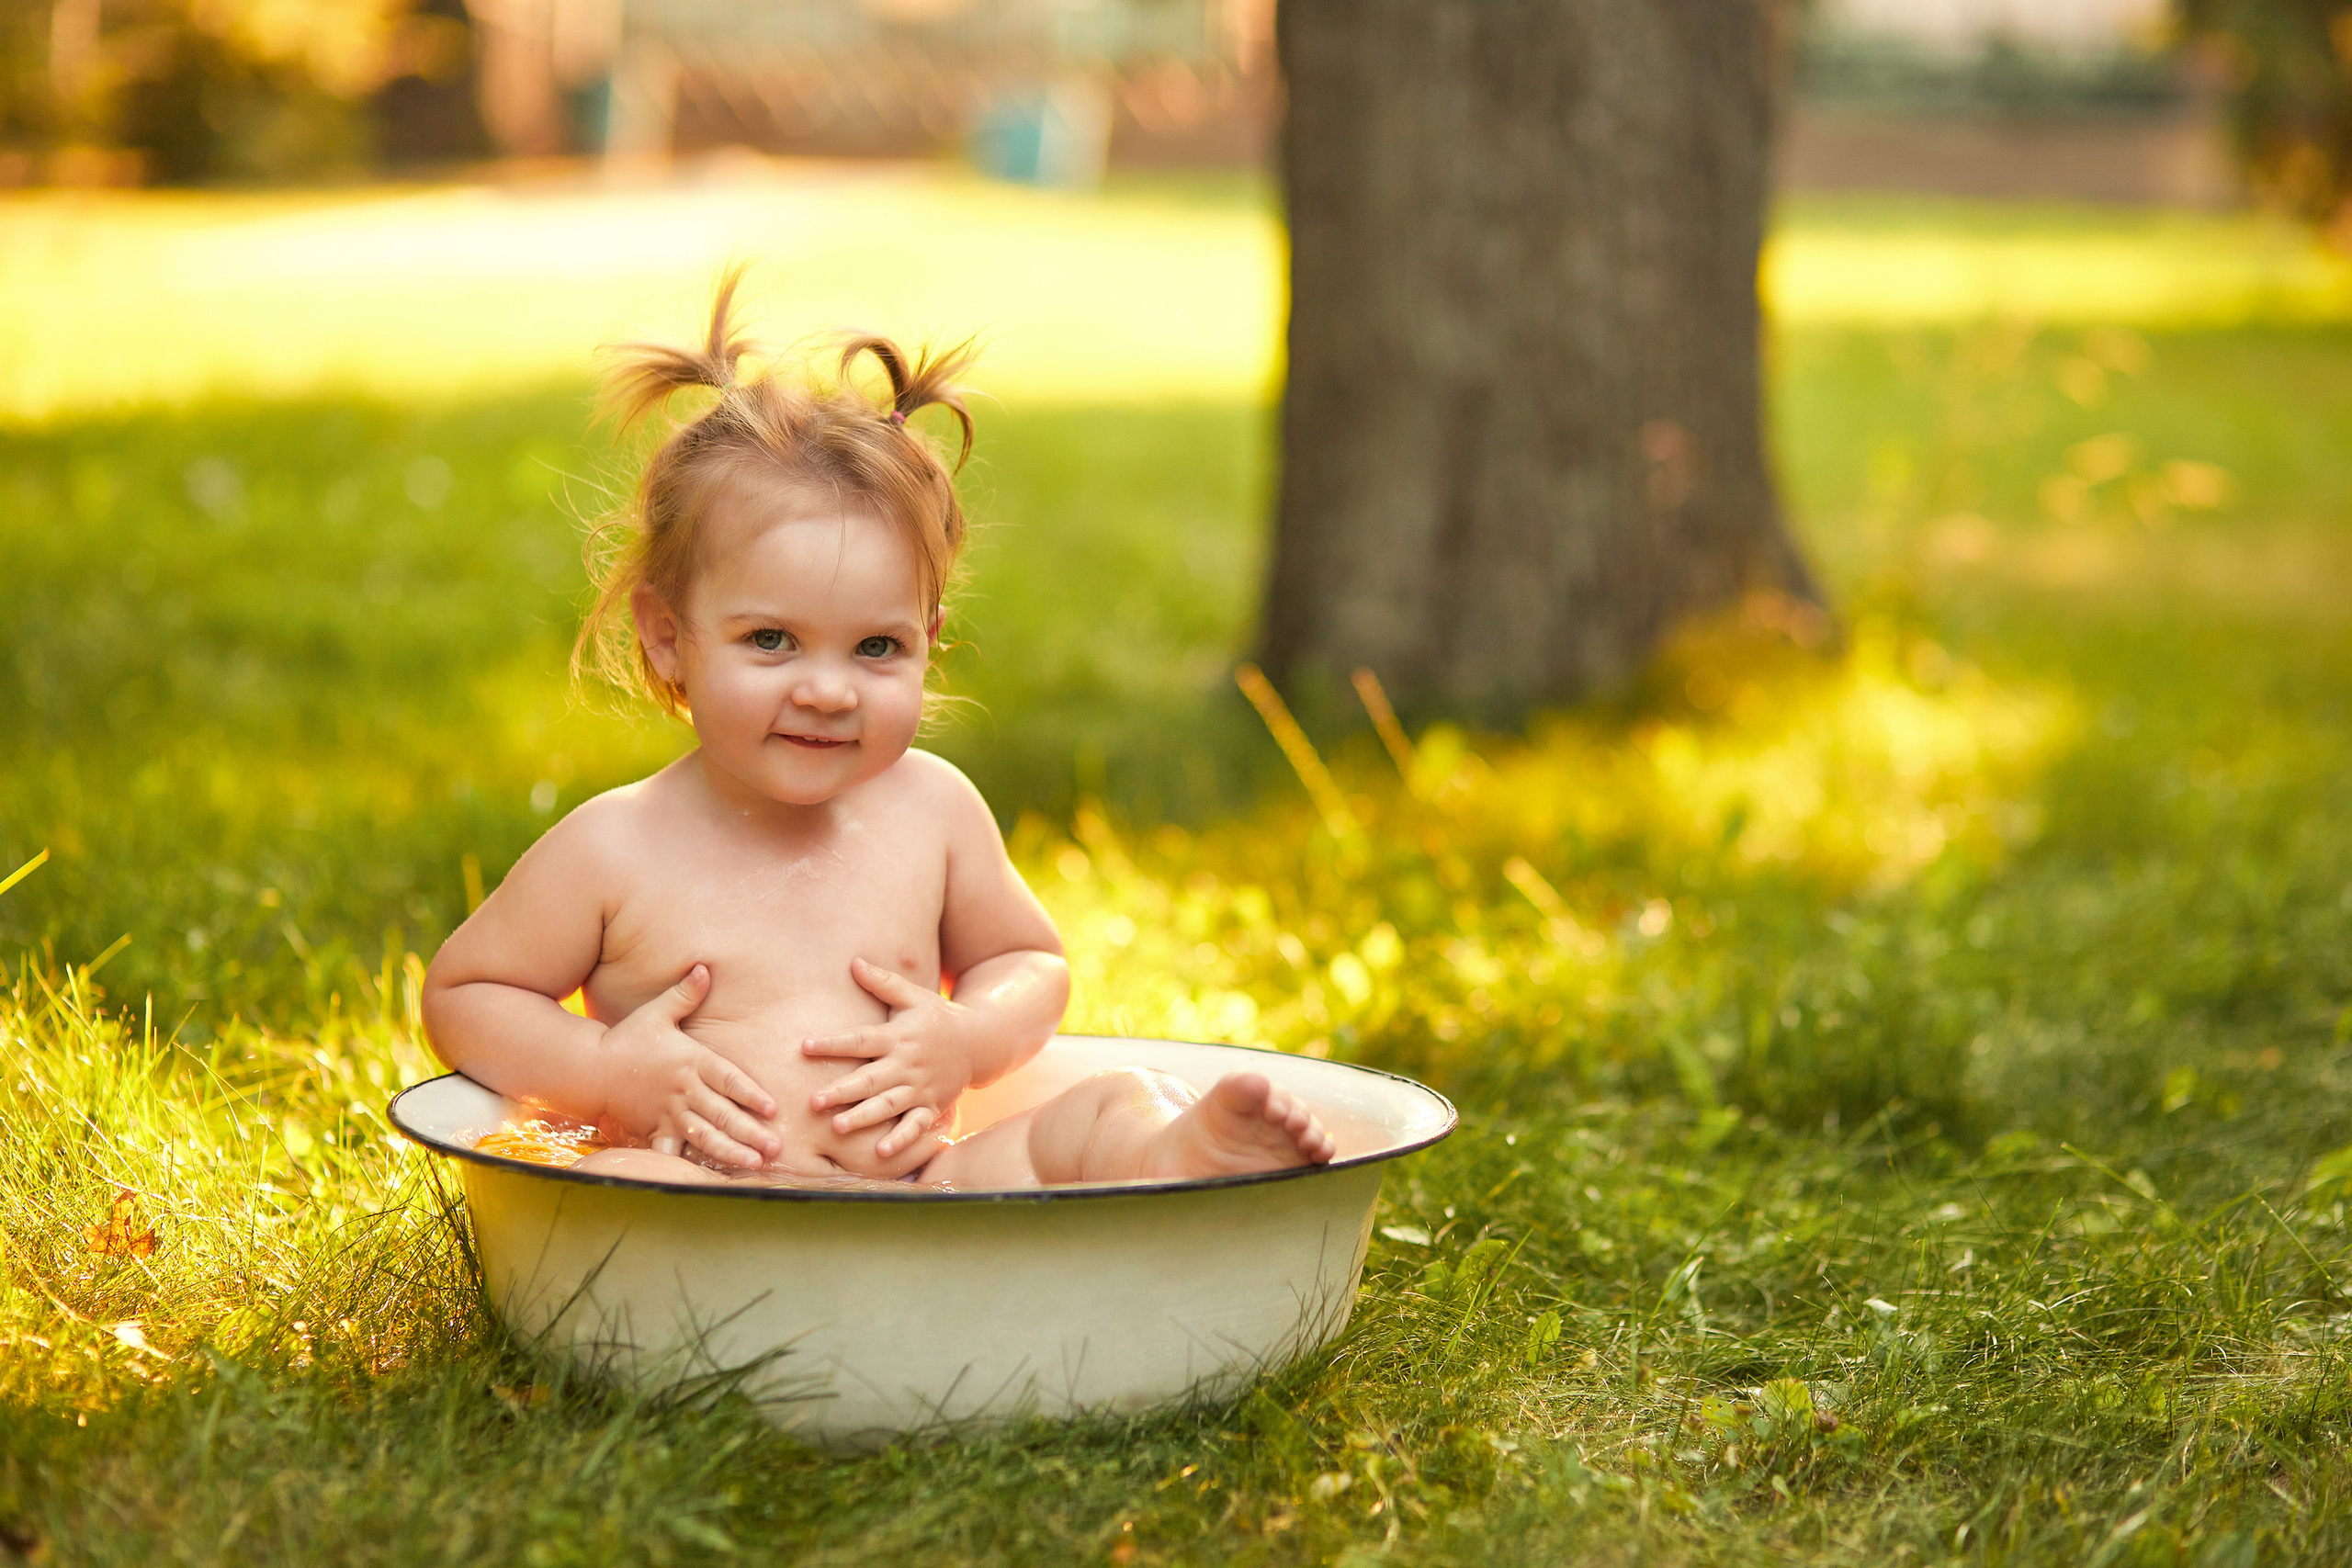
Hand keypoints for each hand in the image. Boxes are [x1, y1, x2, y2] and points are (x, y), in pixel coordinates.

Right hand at [594, 964, 780, 1169]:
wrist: (589, 1066)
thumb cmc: (628, 1037)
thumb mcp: (657, 1012)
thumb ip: (685, 994)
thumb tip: (705, 967)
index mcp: (691, 1060)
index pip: (729, 1079)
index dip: (751, 1095)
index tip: (773, 1109)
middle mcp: (683, 1089)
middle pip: (722, 1113)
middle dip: (750, 1131)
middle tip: (776, 1146)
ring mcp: (668, 1112)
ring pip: (704, 1135)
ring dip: (730, 1150)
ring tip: (754, 1162)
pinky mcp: (653, 1128)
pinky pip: (674, 1149)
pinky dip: (689, 1164)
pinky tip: (707, 1179)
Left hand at [803, 957, 972, 1159]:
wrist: (980, 1041)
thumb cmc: (937, 1016)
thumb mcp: (914, 996)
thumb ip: (884, 983)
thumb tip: (854, 962)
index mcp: (898, 1036)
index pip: (860, 1040)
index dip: (833, 1043)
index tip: (804, 1047)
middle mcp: (906, 1064)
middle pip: (870, 1079)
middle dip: (841, 1091)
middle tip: (813, 1102)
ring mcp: (919, 1087)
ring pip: (888, 1105)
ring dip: (863, 1117)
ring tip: (837, 1127)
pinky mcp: (931, 1105)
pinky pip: (916, 1125)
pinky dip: (902, 1139)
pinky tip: (882, 1151)